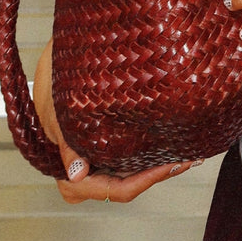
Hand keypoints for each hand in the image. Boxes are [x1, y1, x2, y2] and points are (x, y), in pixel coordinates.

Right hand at [32, 40, 197, 203]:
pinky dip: (151, 150)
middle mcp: (84, 165)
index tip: (166, 166)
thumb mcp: (58, 109)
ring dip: (156, 165)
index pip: (108, 189)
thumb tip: (76, 174)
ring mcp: (96, 153)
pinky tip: (172, 139)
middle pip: (123, 185)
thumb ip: (67, 144)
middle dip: (155, 175)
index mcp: (67, 167)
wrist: (57, 52)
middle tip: (186, 160)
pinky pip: (130, 153)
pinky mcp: (106, 137)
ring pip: (129, 172)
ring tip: (187, 153)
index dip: (139, 183)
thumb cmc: (54, 77)